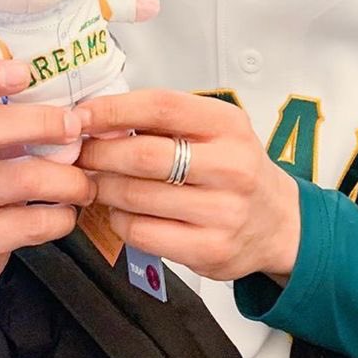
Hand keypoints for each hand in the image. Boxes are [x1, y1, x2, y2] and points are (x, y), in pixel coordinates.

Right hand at [0, 60, 96, 304]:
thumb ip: (20, 112)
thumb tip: (89, 109)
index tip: (25, 72)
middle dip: (41, 123)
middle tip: (76, 128)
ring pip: (21, 179)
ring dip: (68, 179)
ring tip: (85, 183)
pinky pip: (31, 223)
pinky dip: (62, 216)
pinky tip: (65, 212)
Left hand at [76, 90, 299, 283]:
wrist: (278, 222)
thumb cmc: (234, 168)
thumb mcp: (214, 130)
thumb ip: (165, 122)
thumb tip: (100, 120)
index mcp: (228, 125)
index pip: (162, 107)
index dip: (114, 109)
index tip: (82, 114)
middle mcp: (231, 166)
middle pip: (145, 155)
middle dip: (100, 152)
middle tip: (79, 153)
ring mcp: (223, 212)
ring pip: (138, 197)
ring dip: (104, 187)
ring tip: (95, 181)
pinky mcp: (211, 250)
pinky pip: (144, 233)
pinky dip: (119, 220)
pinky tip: (118, 211)